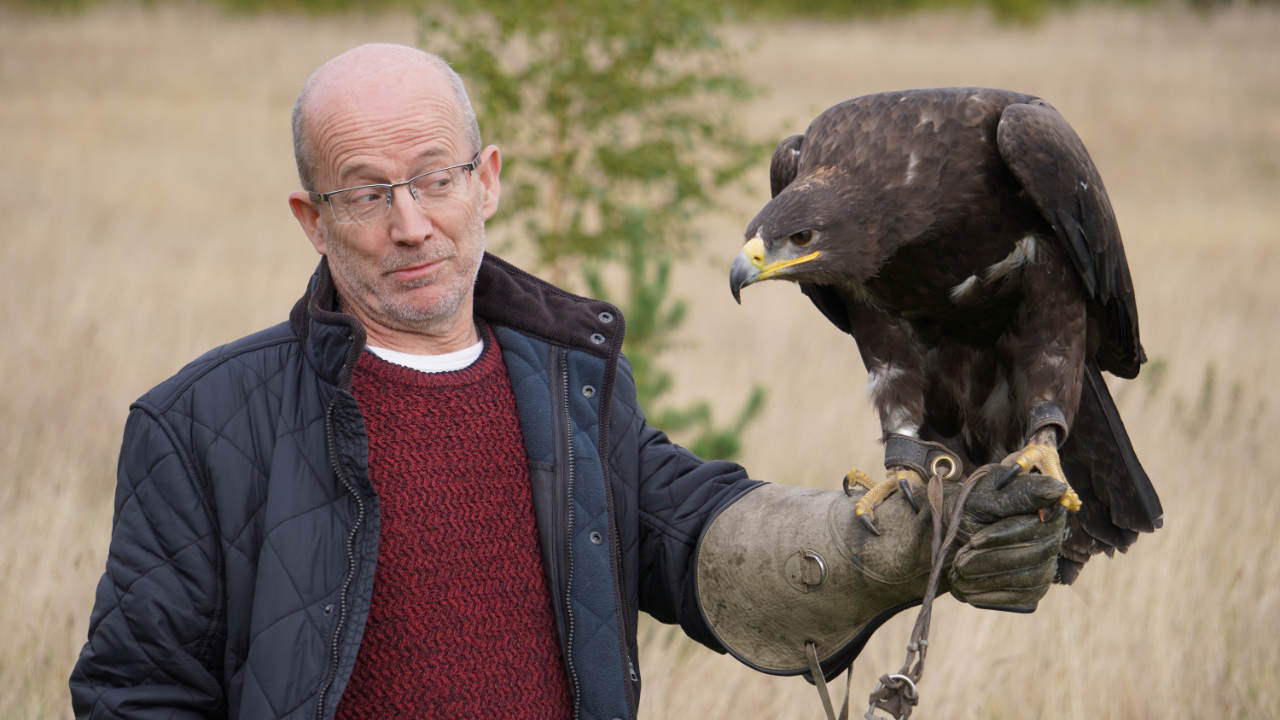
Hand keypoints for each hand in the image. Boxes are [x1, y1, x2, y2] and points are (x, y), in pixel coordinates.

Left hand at [945, 472, 1067, 611]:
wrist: (953, 531)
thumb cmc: (968, 507)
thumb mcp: (984, 496)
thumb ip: (1019, 494)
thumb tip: (1058, 489)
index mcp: (1043, 506)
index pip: (1038, 525)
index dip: (1007, 534)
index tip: (975, 540)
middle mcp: (1051, 535)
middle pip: (1035, 554)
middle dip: (993, 559)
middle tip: (959, 562)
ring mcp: (1046, 562)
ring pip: (1029, 577)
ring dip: (989, 578)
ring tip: (958, 574)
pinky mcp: (1035, 585)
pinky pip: (1023, 596)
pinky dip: (992, 595)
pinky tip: (968, 591)